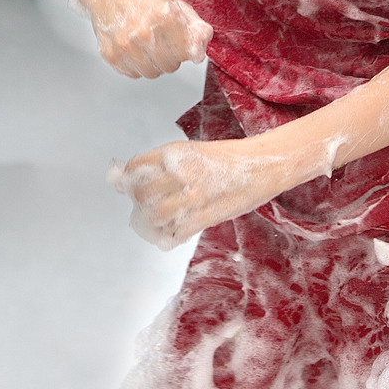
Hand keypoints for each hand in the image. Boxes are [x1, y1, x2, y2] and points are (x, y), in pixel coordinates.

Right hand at [76, 0, 210, 78]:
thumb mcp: (176, 5)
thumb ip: (196, 29)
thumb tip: (200, 55)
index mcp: (167, 17)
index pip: (189, 54)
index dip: (185, 48)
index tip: (179, 41)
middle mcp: (145, 33)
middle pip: (171, 66)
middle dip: (169, 55)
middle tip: (159, 39)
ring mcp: (126, 46)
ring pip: (152, 73)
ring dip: (152, 62)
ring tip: (145, 44)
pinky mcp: (111, 55)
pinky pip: (133, 74)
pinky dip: (135, 65)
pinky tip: (132, 48)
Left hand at [112, 137, 298, 248]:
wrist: (261, 166)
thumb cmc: (227, 159)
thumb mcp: (191, 152)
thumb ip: (166, 165)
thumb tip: (138, 178)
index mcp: (173, 153)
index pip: (135, 167)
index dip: (128, 179)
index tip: (127, 186)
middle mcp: (178, 173)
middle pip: (141, 193)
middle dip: (139, 201)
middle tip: (145, 205)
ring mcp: (192, 196)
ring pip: (155, 215)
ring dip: (153, 221)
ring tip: (158, 221)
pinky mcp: (205, 216)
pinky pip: (176, 232)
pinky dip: (168, 237)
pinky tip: (169, 235)